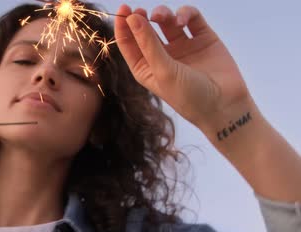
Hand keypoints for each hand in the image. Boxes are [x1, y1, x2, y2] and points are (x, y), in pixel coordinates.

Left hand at [114, 4, 252, 128]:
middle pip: (145, 29)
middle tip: (139, 11)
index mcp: (145, 68)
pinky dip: (185, 13)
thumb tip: (132, 19)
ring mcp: (182, 46)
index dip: (124, 26)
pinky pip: (191, 18)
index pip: (129, 44)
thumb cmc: (188, 96)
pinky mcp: (202, 38)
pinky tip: (183, 20)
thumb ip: (148, 43)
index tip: (124, 10)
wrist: (224, 105)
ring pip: (167, 21)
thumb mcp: (163, 70)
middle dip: (141, 18)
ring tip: (162, 17)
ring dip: (162, 14)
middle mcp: (162, 56)